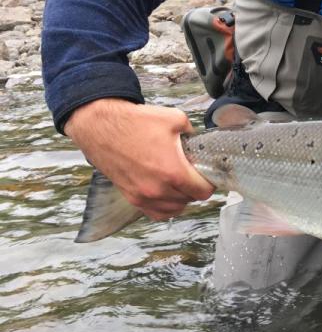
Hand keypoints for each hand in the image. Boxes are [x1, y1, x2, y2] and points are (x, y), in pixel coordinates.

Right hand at [65, 98, 213, 219]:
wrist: (101, 128)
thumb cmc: (136, 122)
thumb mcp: (175, 119)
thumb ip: (192, 132)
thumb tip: (197, 141)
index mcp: (173, 172)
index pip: (203, 191)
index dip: (210, 182)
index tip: (207, 173)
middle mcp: (158, 190)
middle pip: (190, 200)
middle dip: (195, 187)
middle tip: (193, 173)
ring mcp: (143, 196)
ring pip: (174, 209)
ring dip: (181, 198)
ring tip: (181, 182)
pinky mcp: (131, 198)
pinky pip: (156, 213)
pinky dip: (165, 207)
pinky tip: (167, 193)